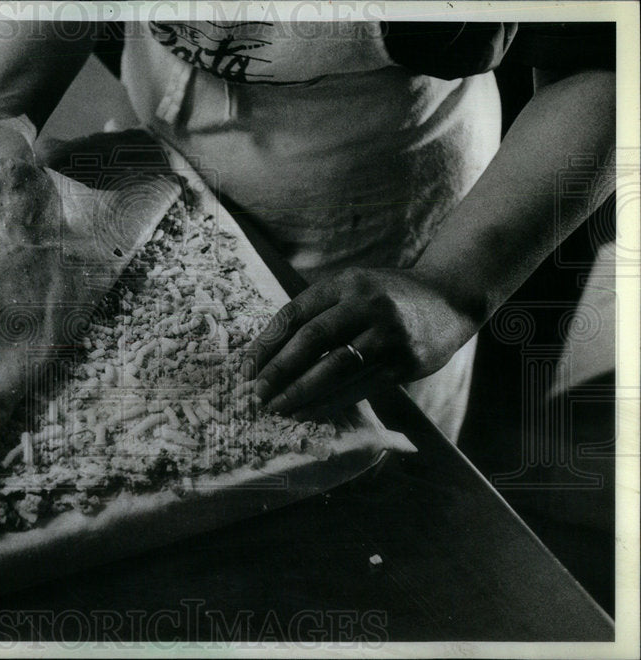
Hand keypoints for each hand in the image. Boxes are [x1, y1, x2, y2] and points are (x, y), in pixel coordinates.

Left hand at [241, 267, 480, 419]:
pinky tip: (307, 412)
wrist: (449, 299)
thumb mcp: (353, 289)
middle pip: (312, 339)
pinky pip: (359, 386)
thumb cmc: (387, 298)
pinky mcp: (404, 362)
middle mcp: (367, 304)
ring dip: (301, 392)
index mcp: (346, 283)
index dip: (267, 344)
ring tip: (277, 408)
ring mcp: (388, 334)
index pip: (295, 314)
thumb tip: (268, 352)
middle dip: (279, 370)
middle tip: (256, 394)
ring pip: (335, 368)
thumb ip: (318, 312)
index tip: (246, 369)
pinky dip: (329, 402)